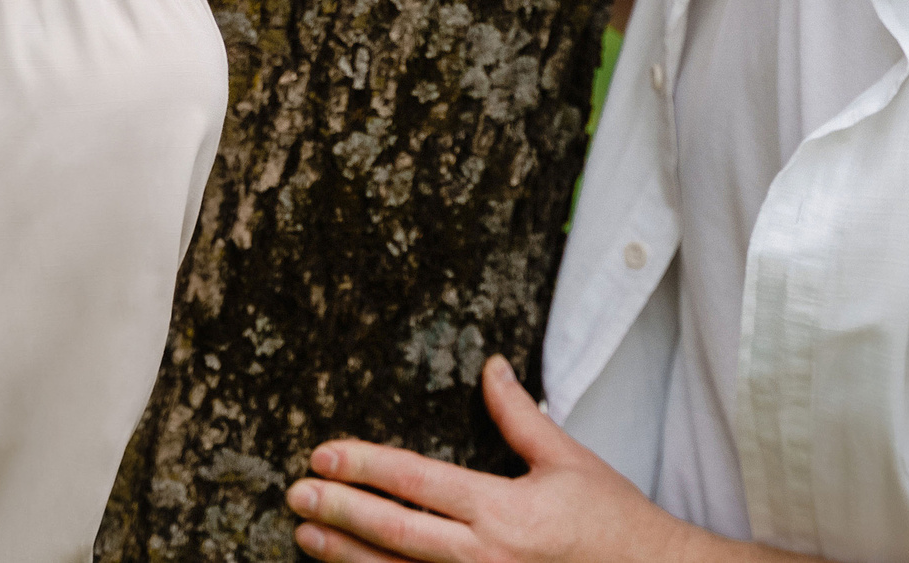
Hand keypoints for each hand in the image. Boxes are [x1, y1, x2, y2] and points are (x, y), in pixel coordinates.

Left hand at [286, 355, 701, 562]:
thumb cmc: (613, 521)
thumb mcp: (566, 459)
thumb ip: (518, 414)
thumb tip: (490, 366)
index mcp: (502, 511)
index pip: (416, 482)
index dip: (364, 465)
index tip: (324, 452)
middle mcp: (485, 558)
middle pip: (394, 532)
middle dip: (339, 510)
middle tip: (296, 492)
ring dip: (346, 556)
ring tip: (306, 534)